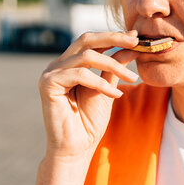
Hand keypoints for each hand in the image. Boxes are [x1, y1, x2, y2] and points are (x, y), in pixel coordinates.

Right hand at [38, 30, 138, 158]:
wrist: (76, 148)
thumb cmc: (90, 121)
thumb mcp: (108, 87)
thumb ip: (115, 66)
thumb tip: (132, 44)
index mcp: (70, 63)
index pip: (91, 41)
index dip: (113, 36)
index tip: (136, 37)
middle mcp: (58, 64)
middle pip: (86, 39)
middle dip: (113, 38)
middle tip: (134, 42)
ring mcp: (51, 72)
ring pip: (86, 57)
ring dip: (113, 65)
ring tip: (131, 79)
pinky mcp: (47, 84)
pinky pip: (79, 75)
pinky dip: (100, 83)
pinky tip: (114, 95)